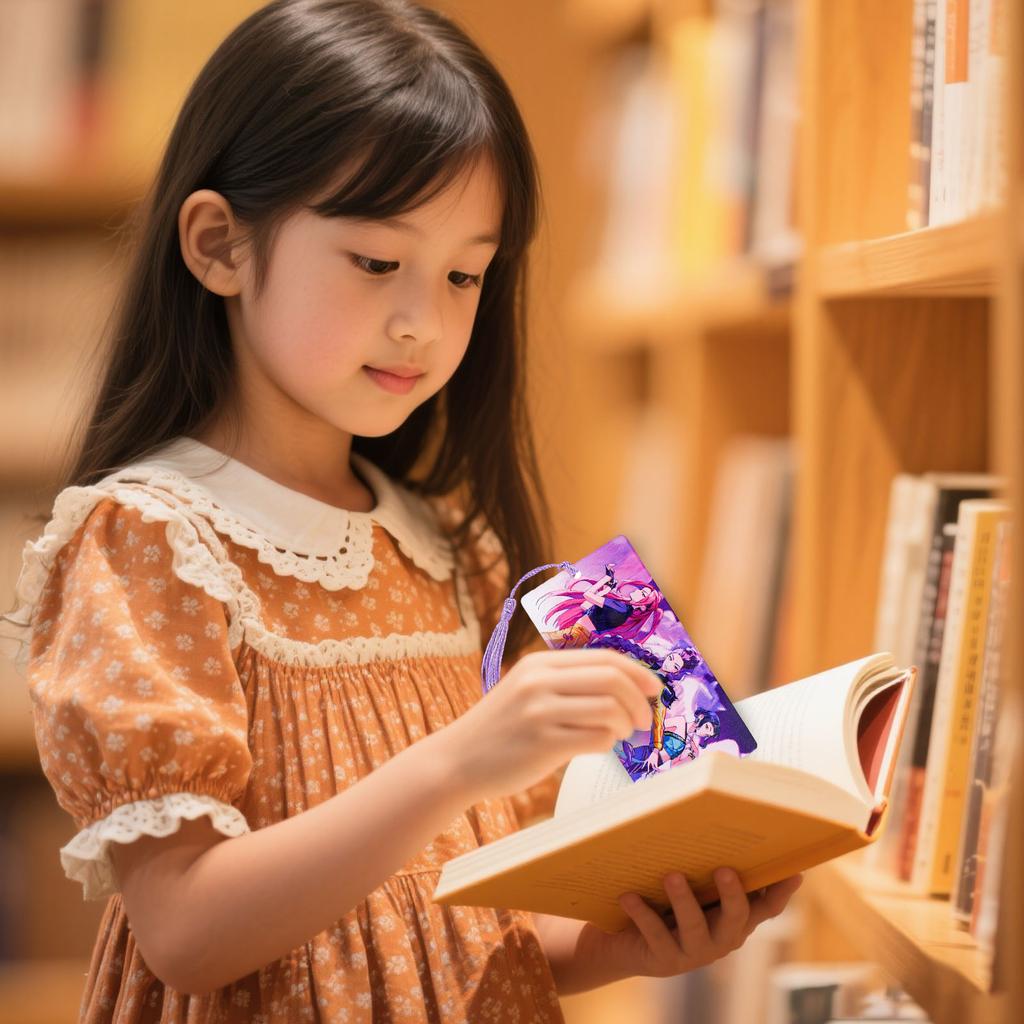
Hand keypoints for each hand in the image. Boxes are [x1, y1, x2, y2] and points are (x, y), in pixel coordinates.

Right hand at [441, 648, 661, 801]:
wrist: (458, 760)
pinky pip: (597, 739)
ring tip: (619, 734)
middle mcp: (540, 681)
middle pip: (612, 679)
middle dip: (639, 700)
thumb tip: (626, 684)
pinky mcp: (543, 744)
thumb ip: (567, 681)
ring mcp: (540, 712)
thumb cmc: (502, 727)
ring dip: (625, 725)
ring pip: (609, 709)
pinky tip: (599, 746)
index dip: (638, 673)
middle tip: (644, 719)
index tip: (655, 689)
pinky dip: (608, 743)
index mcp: (540, 662)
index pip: (605, 658)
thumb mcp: (527, 688)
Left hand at [587, 868, 803, 979]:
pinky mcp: (664, 960)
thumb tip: (712, 815)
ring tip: (671, 875)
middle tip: (724, 869)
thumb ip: (705, 863)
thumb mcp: (691, 883)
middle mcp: (721, 938)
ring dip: (684, 900)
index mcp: (733, 918)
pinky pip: (655, 934)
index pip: (766, 908)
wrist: (624, 942)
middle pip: (737, 918)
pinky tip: (628, 896)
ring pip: (695, 927)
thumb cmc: (663, 902)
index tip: (795, 871)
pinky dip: (642, 913)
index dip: (782, 892)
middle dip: (732, 894)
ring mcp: (694, 952)